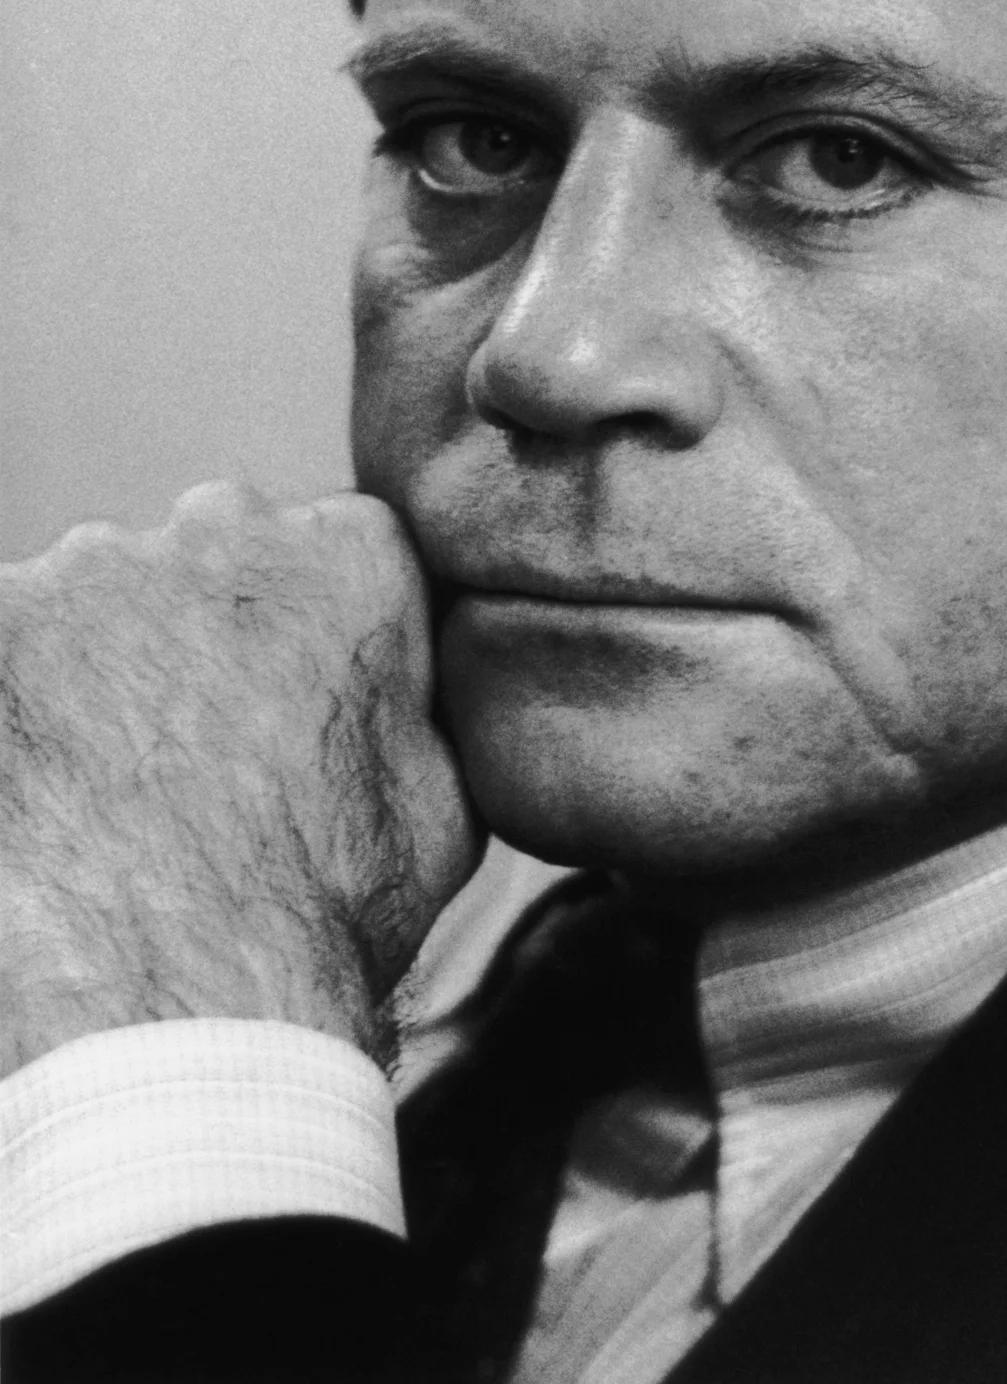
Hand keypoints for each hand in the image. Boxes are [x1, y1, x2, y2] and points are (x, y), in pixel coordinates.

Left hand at [0, 484, 480, 1076]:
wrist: (180, 994)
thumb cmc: (326, 913)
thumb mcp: (446, 807)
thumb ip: (418, 712)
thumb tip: (403, 702)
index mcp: (351, 553)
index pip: (330, 554)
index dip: (307, 644)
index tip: (289, 719)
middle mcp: (222, 528)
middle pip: (205, 563)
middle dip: (197, 640)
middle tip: (195, 763)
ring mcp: (88, 569)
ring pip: (88, 605)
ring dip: (96, 679)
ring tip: (107, 802)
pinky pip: (0, 658)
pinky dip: (13, 719)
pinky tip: (42, 806)